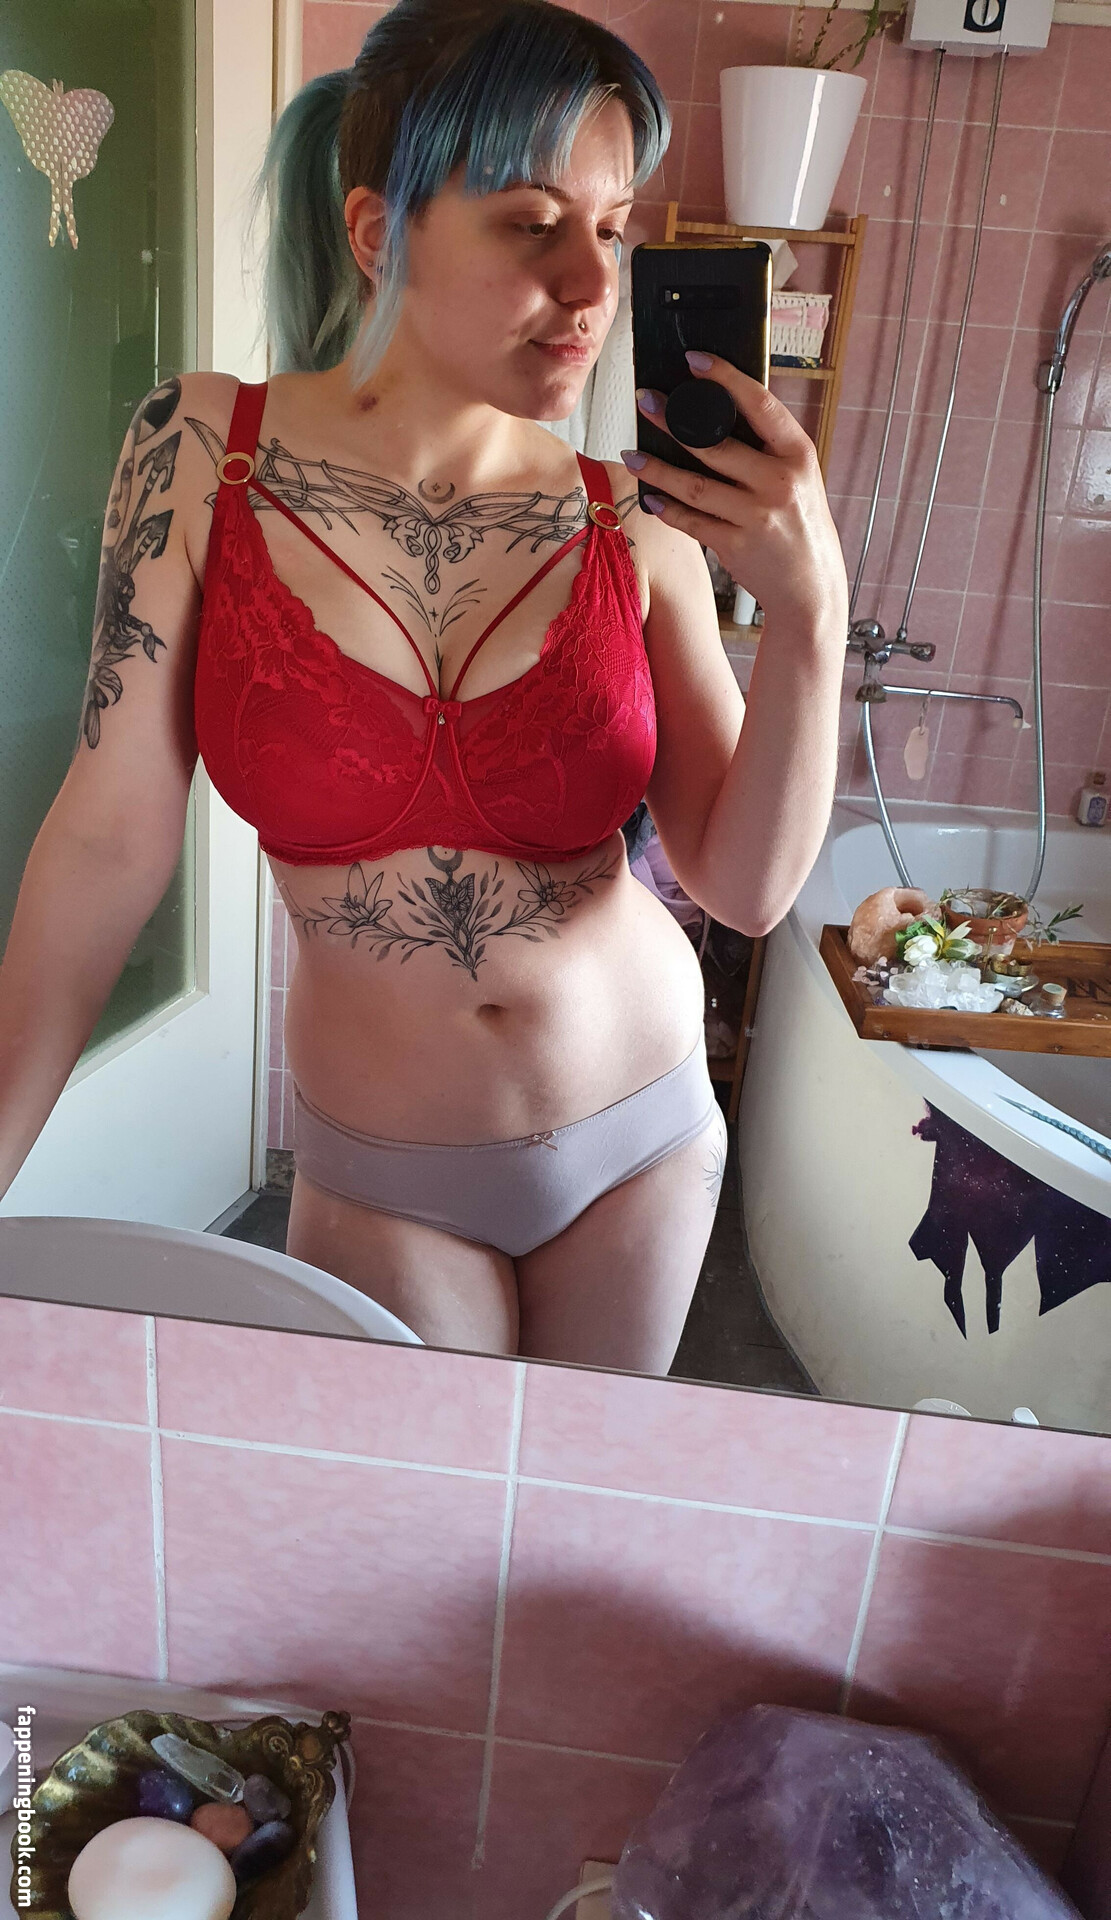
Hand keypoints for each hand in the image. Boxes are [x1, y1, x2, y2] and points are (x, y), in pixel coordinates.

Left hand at [621, 351, 847, 634]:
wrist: (810, 586)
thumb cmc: (801, 524)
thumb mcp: (799, 477)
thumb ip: (768, 448)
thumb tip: (715, 412)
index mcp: (798, 454)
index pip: (759, 404)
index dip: (725, 378)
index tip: (695, 360)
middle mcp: (778, 482)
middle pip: (714, 444)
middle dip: (672, 420)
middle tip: (645, 401)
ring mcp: (756, 516)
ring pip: (693, 485)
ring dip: (656, 468)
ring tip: (631, 453)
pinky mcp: (735, 545)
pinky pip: (691, 521)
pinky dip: (667, 509)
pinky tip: (649, 496)